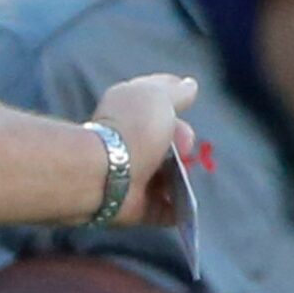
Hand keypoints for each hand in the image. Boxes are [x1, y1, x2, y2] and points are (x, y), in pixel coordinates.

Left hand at [90, 75, 200, 228]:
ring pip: (169, 175)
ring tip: (185, 176)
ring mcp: (129, 174)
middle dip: (184, 145)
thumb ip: (174, 91)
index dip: (176, 105)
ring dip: (183, 177)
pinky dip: (177, 208)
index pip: (158, 106)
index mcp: (127, 109)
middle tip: (183, 148)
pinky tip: (185, 203)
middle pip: (169, 143)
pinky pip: (164, 208)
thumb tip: (188, 84)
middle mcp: (126, 140)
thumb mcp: (158, 96)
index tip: (186, 107)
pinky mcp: (134, 205)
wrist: (105, 174)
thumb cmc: (133, 129)